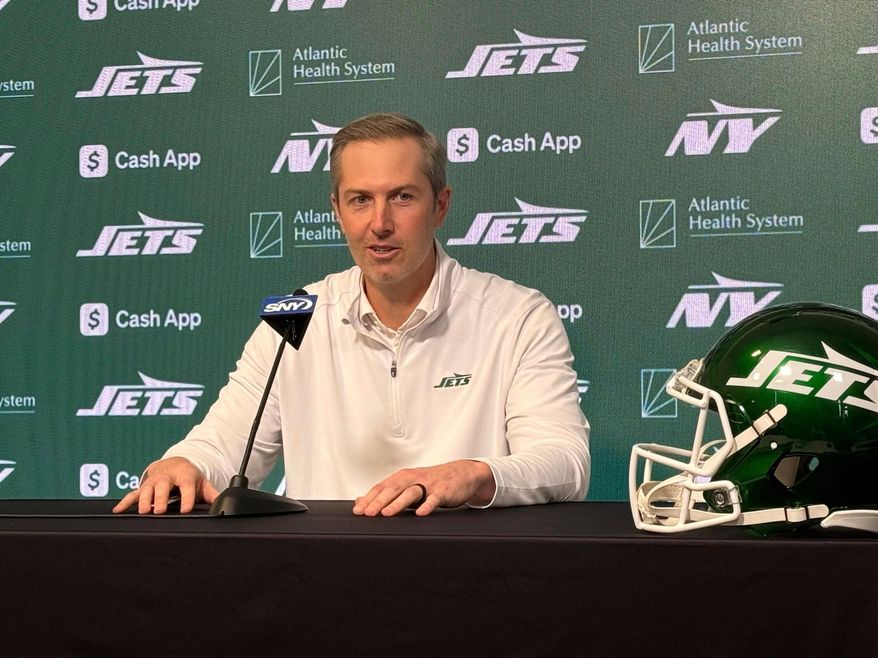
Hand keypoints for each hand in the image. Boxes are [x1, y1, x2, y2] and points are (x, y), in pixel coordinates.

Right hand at [112, 457, 218, 514]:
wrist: (174, 464)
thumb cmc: (188, 476)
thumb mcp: (201, 483)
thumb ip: (212, 494)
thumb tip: (224, 505)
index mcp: (184, 475)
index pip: (186, 486)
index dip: (186, 498)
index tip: (185, 510)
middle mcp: (167, 477)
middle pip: (163, 486)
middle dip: (160, 498)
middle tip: (159, 511)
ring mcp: (153, 482)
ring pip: (147, 489)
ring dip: (144, 500)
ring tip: (143, 512)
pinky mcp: (143, 487)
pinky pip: (132, 494)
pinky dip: (125, 502)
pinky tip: (118, 510)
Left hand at [352, 460, 495, 516]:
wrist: (462, 474)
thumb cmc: (432, 483)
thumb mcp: (408, 485)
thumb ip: (386, 493)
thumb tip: (360, 500)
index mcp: (403, 477)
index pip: (381, 487)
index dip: (369, 499)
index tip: (357, 511)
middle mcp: (414, 478)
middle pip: (393, 489)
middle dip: (378, 501)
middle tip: (367, 514)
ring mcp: (429, 484)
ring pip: (411, 492)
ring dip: (398, 503)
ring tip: (386, 513)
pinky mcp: (444, 490)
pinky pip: (434, 498)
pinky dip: (427, 505)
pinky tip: (420, 514)